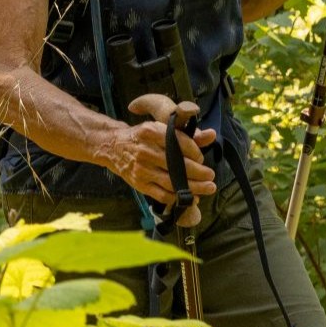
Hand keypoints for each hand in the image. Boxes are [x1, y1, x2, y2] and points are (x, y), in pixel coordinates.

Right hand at [101, 113, 217, 215]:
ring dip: (194, 187)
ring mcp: (141, 169)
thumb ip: (187, 134)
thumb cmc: (142, 137)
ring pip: (172, 182)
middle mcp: (145, 151)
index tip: (202, 158)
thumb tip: (211, 135)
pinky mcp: (139, 183)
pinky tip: (191, 198)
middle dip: (199, 173)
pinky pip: (162, 194)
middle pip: (178, 165)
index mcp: (152, 132)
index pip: (180, 144)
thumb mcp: (160, 128)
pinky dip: (178, 198)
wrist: (113, 147)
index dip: (196, 153)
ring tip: (208, 188)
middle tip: (211, 176)